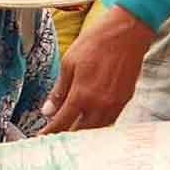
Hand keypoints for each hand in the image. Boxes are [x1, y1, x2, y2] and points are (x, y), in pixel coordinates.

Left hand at [41, 6, 155, 133]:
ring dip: (83, 130)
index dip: (50, 132)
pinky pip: (110, 120)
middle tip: (56, 133)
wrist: (128, 32)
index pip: (62, 122)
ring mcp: (115, 104)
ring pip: (97, 129)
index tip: (42, 137)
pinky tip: (91, 118)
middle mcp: (99, 104)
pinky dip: (98, 123)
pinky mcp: (125, 100)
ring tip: (72, 127)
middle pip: (80, 131)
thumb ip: (59, 90)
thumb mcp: (69, 62)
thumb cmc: (97, 42)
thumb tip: (47, 110)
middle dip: (67, 133)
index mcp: (82, 94)